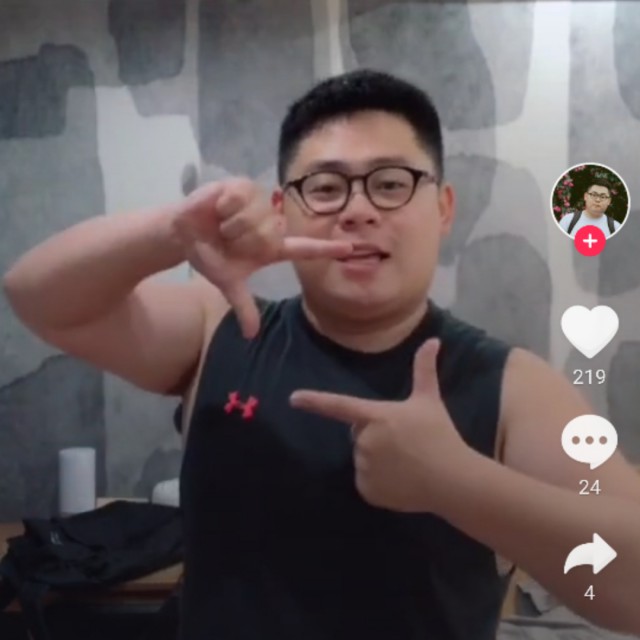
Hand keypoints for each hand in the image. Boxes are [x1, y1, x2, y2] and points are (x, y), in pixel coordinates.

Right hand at [172, 178, 352, 337]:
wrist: (184, 235)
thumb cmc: (211, 255)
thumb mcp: (227, 283)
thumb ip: (243, 306)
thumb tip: (251, 335)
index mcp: (272, 247)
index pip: (304, 248)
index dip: (326, 249)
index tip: (350, 249)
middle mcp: (271, 223)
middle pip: (272, 235)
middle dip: (243, 241)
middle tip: (228, 239)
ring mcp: (259, 202)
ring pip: (257, 218)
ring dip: (233, 226)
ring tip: (222, 224)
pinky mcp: (242, 186)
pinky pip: (241, 199)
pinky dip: (226, 208)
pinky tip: (218, 208)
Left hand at [290, 339, 469, 512]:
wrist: (453, 480)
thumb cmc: (439, 435)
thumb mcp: (430, 400)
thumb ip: (424, 369)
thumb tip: (433, 340)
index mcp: (376, 416)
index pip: (339, 406)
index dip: (314, 401)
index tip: (293, 399)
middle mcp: (365, 441)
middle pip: (358, 434)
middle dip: (375, 435)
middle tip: (404, 441)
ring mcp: (364, 468)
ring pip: (363, 459)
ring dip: (378, 459)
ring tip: (406, 462)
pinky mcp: (368, 491)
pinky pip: (366, 482)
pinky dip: (379, 482)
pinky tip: (401, 480)